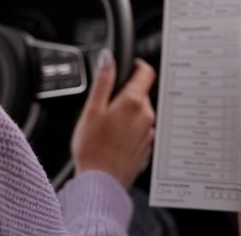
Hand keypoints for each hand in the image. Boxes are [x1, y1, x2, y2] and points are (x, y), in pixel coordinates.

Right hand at [71, 50, 155, 188]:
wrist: (100, 182)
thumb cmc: (92, 147)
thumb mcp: (92, 108)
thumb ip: (103, 80)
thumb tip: (107, 57)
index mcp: (134, 101)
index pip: (146, 72)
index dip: (136, 66)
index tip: (126, 68)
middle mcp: (146, 115)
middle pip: (141, 93)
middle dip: (126, 94)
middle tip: (105, 106)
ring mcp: (148, 133)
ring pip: (140, 113)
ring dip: (128, 114)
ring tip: (107, 126)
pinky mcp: (146, 148)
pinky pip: (139, 131)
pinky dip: (129, 131)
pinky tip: (113, 140)